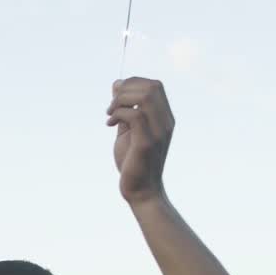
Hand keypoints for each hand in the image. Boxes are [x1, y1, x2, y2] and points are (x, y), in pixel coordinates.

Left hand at [107, 77, 173, 204]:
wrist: (140, 191)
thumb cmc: (133, 162)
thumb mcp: (128, 130)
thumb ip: (124, 108)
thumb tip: (117, 84)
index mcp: (164, 118)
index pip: (155, 86)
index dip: (133, 83)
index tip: (116, 97)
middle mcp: (165, 122)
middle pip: (151, 87)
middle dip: (126, 89)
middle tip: (111, 106)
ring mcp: (158, 132)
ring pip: (145, 97)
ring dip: (121, 100)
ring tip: (110, 113)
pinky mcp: (147, 143)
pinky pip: (135, 115)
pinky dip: (118, 113)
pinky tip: (110, 124)